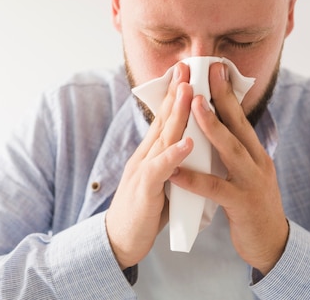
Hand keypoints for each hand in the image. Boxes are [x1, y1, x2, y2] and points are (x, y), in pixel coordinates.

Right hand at [106, 62, 193, 268]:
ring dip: (176, 114)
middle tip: (186, 68)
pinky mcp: (144, 191)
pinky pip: (160, 170)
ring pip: (162, 138)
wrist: (120, 241)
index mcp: (151, 154)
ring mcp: (142, 171)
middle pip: (163, 120)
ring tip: (189, 92)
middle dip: (176, 93)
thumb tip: (189, 144)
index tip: (187, 74)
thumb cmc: (144, 211)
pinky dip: (174, 155)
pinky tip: (187, 142)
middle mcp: (145, 156)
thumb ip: (171, 161)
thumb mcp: (160, 180)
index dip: (176, 96)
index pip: (165, 119)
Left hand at [169, 62, 287, 274]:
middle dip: (223, 98)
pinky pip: (215, 189)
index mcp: (255, 154)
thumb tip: (215, 128)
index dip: (228, 93)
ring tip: (193, 107)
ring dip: (211, 127)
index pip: (240, 118)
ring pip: (231, 150)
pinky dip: (195, 178)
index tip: (216, 69)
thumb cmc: (251, 205)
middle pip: (239, 125)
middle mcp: (257, 162)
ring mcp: (252, 183)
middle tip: (208, 74)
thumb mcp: (247, 173)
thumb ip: (234, 152)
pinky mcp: (242, 205)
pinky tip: (176, 171)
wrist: (272, 244)